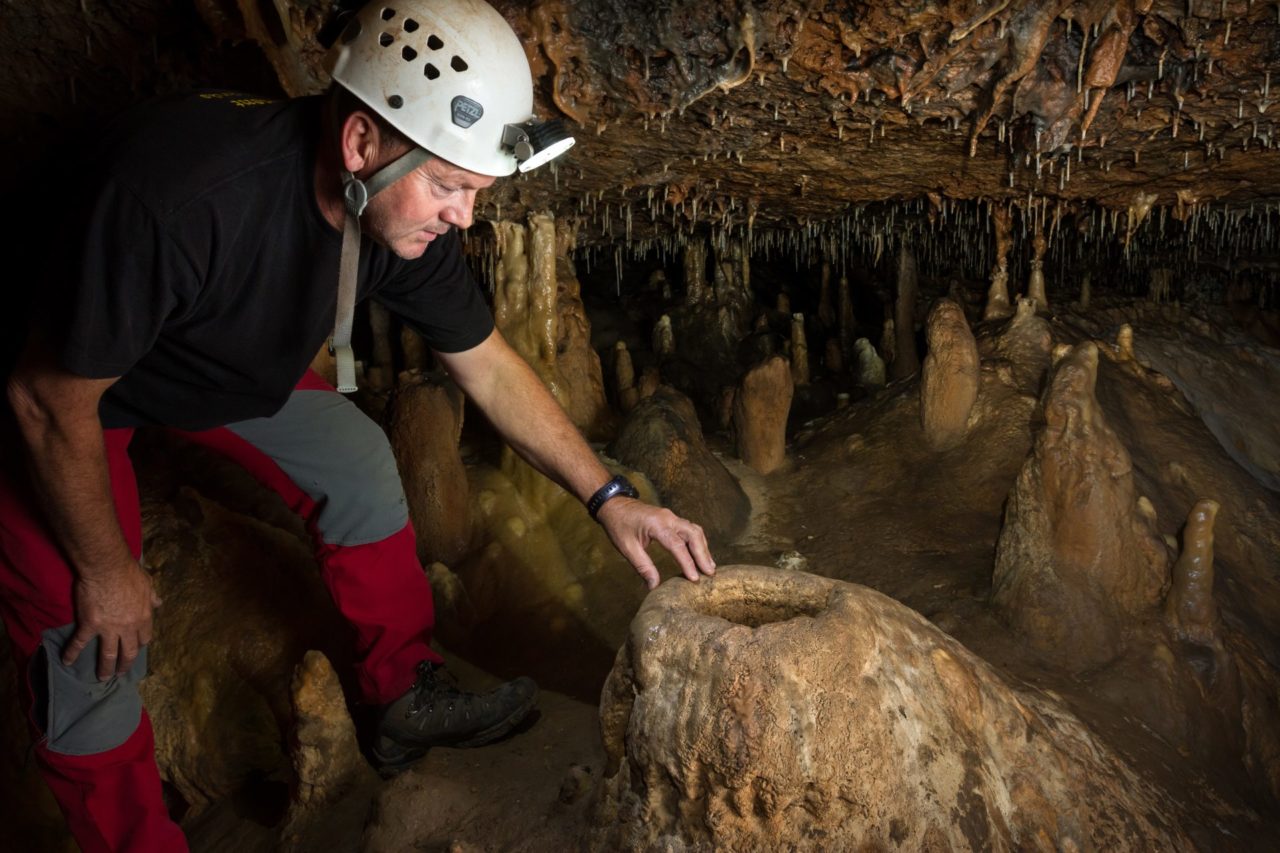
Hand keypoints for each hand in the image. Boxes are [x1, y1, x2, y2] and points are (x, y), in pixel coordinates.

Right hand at [63, 562, 161, 679]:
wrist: (108, 568)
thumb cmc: (129, 572)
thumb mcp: (148, 583)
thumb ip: (152, 597)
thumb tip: (158, 603)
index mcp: (143, 617)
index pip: (144, 637)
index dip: (140, 644)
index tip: (136, 648)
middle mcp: (128, 627)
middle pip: (128, 651)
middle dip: (125, 664)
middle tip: (120, 673)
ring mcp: (109, 628)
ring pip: (108, 654)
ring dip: (105, 668)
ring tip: (103, 678)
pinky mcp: (90, 625)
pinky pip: (80, 643)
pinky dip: (72, 653)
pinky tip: (66, 662)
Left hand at [596, 497, 715, 589]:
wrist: (614, 505)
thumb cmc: (618, 525)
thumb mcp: (627, 548)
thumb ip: (643, 566)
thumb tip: (654, 587)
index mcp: (657, 525)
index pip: (677, 545)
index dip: (687, 562)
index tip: (694, 578)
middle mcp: (668, 518)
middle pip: (693, 534)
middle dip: (703, 554)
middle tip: (710, 573)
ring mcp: (672, 517)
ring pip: (694, 530)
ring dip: (703, 548)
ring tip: (709, 567)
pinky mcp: (672, 519)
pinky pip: (690, 529)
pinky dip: (698, 542)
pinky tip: (701, 555)